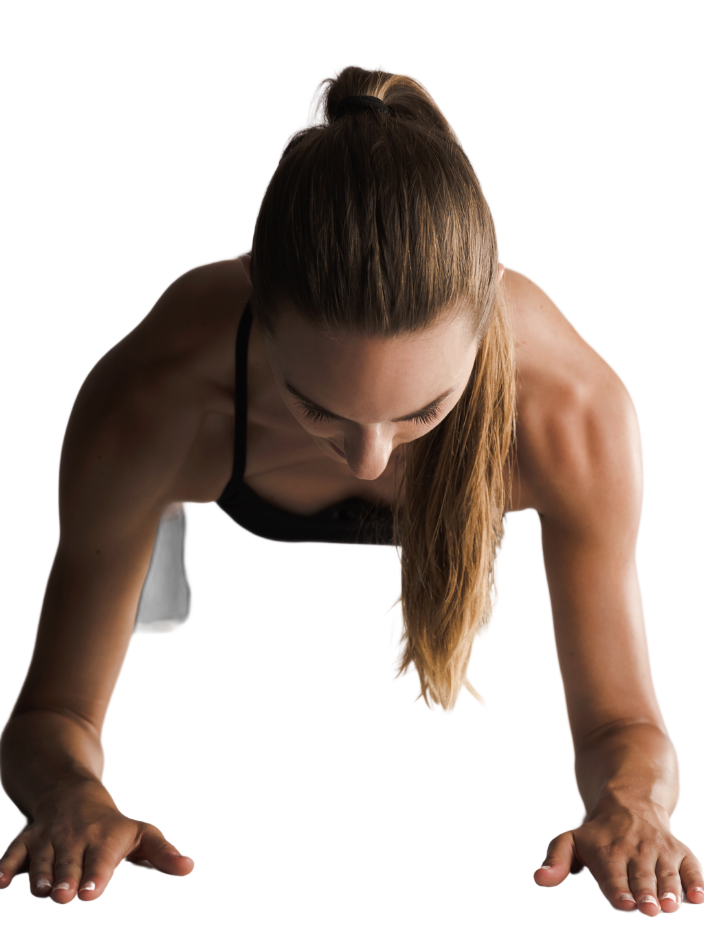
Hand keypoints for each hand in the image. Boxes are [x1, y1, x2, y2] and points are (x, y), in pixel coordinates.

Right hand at [0, 778, 194, 902]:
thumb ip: (163, 854)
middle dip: (67, 878)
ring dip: (39, 875)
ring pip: (40, 861)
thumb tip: (190, 867)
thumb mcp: (143, 836)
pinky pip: (11, 854)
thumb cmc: (114, 827)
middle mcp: (74, 839)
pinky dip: (4, 868)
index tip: (91, 891)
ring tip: (42, 888)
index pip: (99, 860)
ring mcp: (48, 840)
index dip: (95, 875)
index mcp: (103, 840)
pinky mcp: (25, 843)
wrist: (71, 793)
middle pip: (68, 862)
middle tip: (66, 894)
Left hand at [533, 800, 703, 915]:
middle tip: (650, 909)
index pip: (613, 876)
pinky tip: (699, 898)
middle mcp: (635, 851)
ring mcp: (660, 850)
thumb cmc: (597, 833)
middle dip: (645, 893)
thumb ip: (556, 862)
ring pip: (667, 873)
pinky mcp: (680, 851)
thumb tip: (539, 880)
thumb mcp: (570, 841)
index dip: (619, 890)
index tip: (625, 903)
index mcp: (608, 852)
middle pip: (641, 877)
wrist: (630, 799)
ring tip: (671, 906)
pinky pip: (692, 866)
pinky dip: (697, 881)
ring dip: (670, 890)